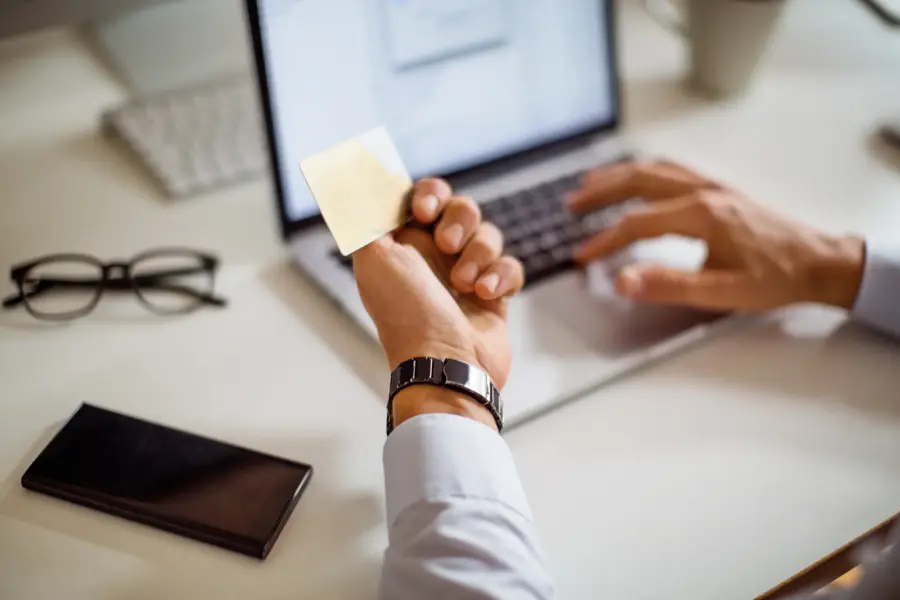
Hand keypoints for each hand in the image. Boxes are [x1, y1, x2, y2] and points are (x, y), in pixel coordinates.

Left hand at [353, 179, 523, 427]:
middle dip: (460, 220)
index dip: (428, 195)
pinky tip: (486, 295)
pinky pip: (510, 266)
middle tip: (446, 245)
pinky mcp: (494, 296)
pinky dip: (501, 277)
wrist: (445, 365)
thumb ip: (363, 213)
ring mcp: (466, 276)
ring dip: (479, 254)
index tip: (423, 211)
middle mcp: (434, 257)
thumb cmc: (406, 314)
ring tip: (464, 284)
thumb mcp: (373, 256)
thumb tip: (353, 178)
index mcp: (403, 245)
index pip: (422, 198)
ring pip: (489, 236)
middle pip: (461, 208)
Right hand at [568, 160, 865, 311]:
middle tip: (572, 204)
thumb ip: (668, 285)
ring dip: (619, 174)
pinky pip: (673, 168)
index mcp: (701, 214)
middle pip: (639, 180)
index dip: (604, 240)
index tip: (583, 256)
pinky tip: (638, 177)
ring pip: (655, 169)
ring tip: (591, 183)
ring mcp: (713, 186)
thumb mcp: (721, 291)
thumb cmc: (775, 278)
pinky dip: (645, 169)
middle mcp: (703, 192)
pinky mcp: (720, 189)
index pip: (636, 222)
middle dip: (600, 191)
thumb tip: (623, 280)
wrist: (819, 262)